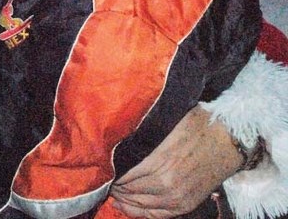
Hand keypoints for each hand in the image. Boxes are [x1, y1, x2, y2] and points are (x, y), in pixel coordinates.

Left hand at [110, 105, 242, 217]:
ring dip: (126, 202)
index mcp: (159, 161)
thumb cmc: (198, 124)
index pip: (127, 175)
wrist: (230, 139)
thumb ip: (146, 135)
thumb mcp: (167, 124)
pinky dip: (142, 213)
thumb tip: (123, 136)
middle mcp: (166, 183)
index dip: (113, 176)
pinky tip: (131, 208)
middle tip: (105, 184)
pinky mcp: (187, 203)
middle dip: (116, 189)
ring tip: (114, 195)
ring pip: (143, 206)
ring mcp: (178, 197)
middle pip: (132, 191)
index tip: (103, 171)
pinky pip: (159, 214)